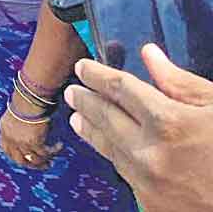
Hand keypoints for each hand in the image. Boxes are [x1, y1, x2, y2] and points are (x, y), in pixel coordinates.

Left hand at [0, 92, 62, 170]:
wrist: (29, 96)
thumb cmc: (26, 99)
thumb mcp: (19, 113)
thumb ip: (21, 125)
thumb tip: (31, 131)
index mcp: (4, 129)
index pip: (6, 148)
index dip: (14, 155)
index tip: (24, 158)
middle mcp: (10, 137)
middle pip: (18, 159)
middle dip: (30, 165)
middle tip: (40, 165)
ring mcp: (20, 142)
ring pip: (33, 160)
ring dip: (43, 162)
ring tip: (51, 162)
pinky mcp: (33, 142)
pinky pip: (45, 153)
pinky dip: (53, 151)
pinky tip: (59, 146)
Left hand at [66, 44, 212, 210]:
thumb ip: (181, 83)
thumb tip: (149, 56)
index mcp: (168, 122)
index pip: (118, 89)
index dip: (97, 75)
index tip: (83, 68)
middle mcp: (150, 153)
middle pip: (104, 117)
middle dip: (85, 101)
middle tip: (72, 92)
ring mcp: (148, 183)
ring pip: (109, 148)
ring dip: (92, 130)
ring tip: (79, 119)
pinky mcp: (152, 206)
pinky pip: (126, 175)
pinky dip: (117, 158)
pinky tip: (112, 150)